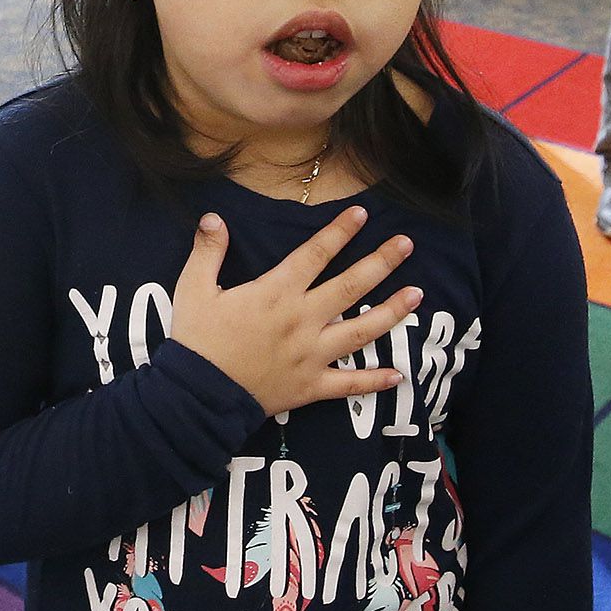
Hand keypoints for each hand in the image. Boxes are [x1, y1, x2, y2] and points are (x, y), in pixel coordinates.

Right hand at [167, 208, 418, 414]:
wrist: (198, 395)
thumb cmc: (196, 340)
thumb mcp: (193, 289)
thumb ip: (208, 252)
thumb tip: (214, 218)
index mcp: (276, 293)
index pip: (315, 255)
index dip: (339, 233)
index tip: (361, 215)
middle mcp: (302, 320)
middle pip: (349, 287)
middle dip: (381, 263)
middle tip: (407, 245)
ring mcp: (311, 355)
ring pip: (360, 331)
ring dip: (391, 312)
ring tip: (417, 295)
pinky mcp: (311, 386)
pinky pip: (348, 385)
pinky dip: (373, 380)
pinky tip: (398, 374)